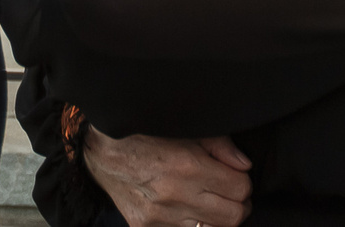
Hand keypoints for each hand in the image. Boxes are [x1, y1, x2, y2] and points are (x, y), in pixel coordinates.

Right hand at [83, 126, 252, 226]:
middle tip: (231, 192)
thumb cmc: (145, 133)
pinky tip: (187, 208)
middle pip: (233, 216)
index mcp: (188, 167)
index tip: (236, 175)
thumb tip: (244, 165)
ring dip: (216, 216)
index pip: (240, 188)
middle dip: (238, 203)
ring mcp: (159, 217)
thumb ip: (220, 145)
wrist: (101, 150)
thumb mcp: (185, 128)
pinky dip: (191, 223)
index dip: (243, 181)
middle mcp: (175, 196)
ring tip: (209, 200)